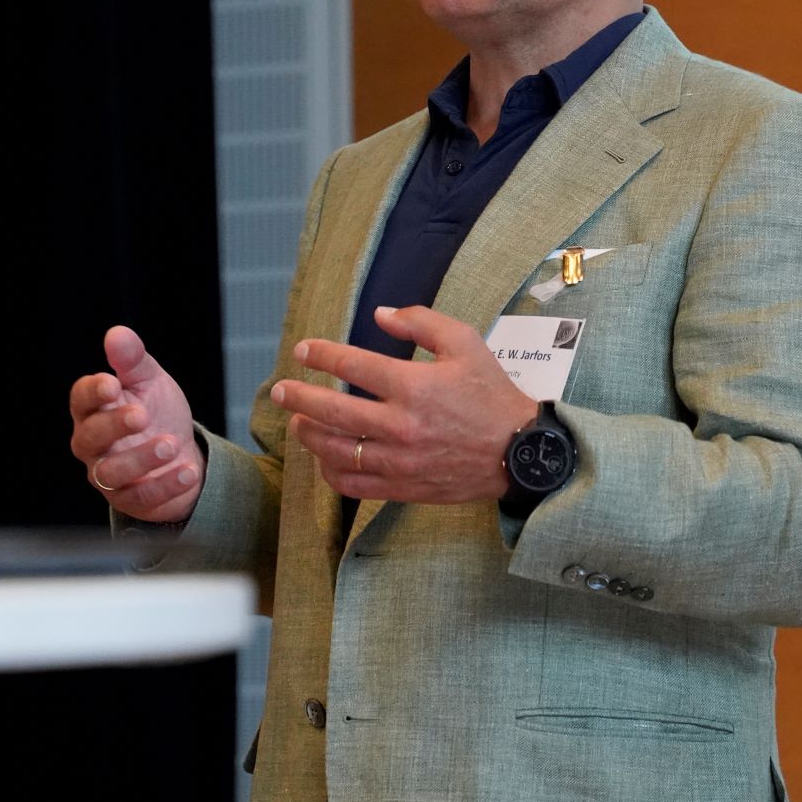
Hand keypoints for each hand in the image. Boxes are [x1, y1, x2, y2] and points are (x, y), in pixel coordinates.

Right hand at [67, 325, 201, 522]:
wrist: (181, 455)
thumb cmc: (157, 413)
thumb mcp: (150, 382)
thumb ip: (133, 360)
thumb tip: (116, 333)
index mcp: (93, 410)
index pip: (81, 399)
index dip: (93, 392)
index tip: (112, 384)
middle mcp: (93, 444)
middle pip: (90, 436)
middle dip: (115, 425)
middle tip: (142, 414)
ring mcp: (107, 475)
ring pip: (111, 472)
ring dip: (141, 458)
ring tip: (171, 445)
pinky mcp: (128, 500)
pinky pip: (141, 497)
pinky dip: (165, 486)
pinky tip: (187, 471)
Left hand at [271, 305, 536, 502]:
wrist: (520, 452)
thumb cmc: (492, 394)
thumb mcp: (466, 343)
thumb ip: (421, 323)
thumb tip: (380, 315)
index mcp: (414, 386)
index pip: (353, 366)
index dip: (322, 355)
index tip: (303, 350)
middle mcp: (401, 425)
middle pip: (332, 411)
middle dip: (298, 398)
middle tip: (281, 390)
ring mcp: (400, 460)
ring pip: (336, 451)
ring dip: (309, 435)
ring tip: (298, 423)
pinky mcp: (403, 486)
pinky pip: (353, 484)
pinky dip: (330, 472)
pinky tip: (324, 459)